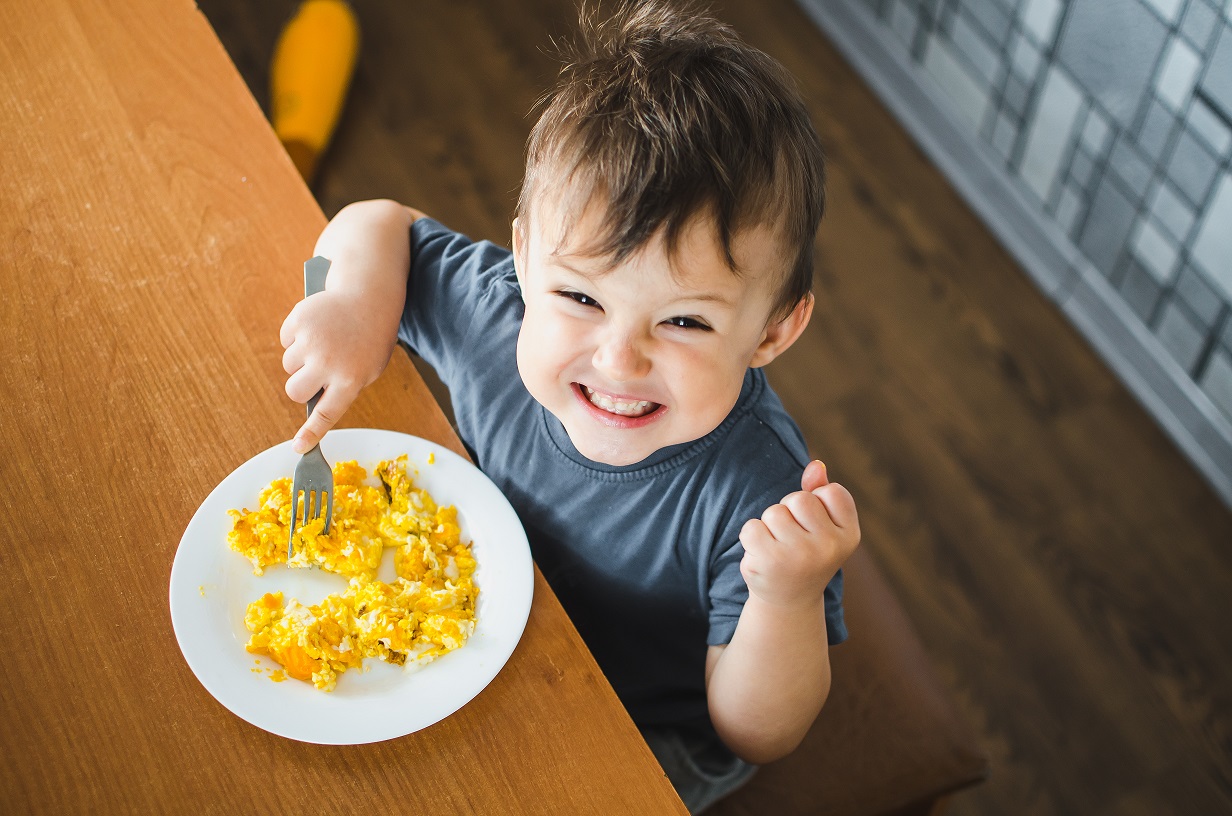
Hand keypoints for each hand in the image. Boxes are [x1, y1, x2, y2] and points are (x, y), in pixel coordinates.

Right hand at [280, 286, 398, 451]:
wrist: (369, 298)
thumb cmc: (370, 340)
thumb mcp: (367, 369)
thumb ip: (342, 388)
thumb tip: (311, 404)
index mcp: (350, 380)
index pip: (326, 414)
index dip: (311, 433)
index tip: (298, 447)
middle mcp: (328, 363)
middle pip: (294, 391)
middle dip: (300, 387)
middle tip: (315, 374)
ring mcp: (311, 341)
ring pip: (289, 366)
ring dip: (300, 360)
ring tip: (324, 344)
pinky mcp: (299, 320)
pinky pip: (285, 341)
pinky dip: (296, 337)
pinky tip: (317, 328)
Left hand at [738, 460, 859, 608]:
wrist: (789, 600)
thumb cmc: (806, 553)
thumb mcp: (823, 525)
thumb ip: (820, 491)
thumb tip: (816, 464)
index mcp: (850, 535)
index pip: (832, 491)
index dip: (818, 502)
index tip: (816, 526)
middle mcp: (829, 547)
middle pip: (799, 498)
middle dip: (789, 510)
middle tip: (793, 537)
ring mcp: (800, 556)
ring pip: (773, 512)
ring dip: (769, 525)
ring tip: (778, 547)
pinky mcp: (770, 562)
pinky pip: (752, 527)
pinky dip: (751, 537)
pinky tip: (762, 554)